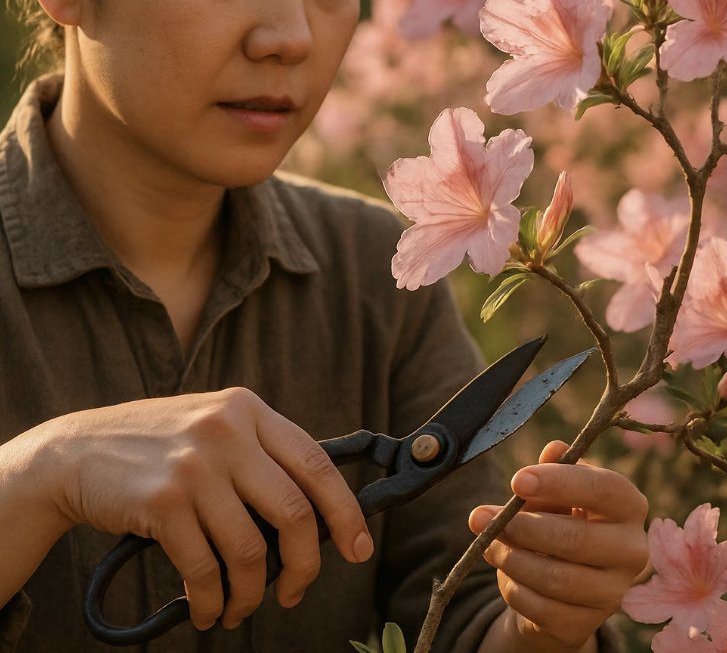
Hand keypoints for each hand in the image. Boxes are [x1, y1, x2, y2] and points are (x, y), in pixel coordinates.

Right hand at [40, 388, 372, 629]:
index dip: (345, 511)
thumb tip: (315, 515)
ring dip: (252, 594)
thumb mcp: (213, 426)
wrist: (76, 451)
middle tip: (295, 591)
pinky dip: (213, 601)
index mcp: (247, 409)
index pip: (316, 463)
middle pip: (294, 511)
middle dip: (305, 564)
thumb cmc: (156, 447)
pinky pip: (206, 570)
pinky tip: (208, 610)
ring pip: (251, 550)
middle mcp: (227, 430)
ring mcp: (195, 464)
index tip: (359, 547)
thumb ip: (259, 454)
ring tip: (239, 608)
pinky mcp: (163, 501)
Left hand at [469, 441, 647, 651]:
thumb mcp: (556, 490)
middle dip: (521, 527)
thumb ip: (554, 470)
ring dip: (510, 557)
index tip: (517, 481)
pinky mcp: (586, 624)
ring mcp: (613, 592)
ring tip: (486, 541)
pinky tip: (503, 570)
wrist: (562, 582)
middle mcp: (632, 550)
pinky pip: (541, 607)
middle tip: (481, 516)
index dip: (558, 482)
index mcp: (629, 505)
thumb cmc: (560, 518)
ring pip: (555, 578)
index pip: (602, 488)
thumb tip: (554, 450)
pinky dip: (514, 587)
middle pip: (575, 539)